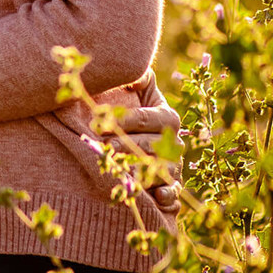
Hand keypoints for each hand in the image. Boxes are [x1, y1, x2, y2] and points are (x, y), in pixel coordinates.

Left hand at [112, 69, 183, 214]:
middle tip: (104, 147)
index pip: (146, 118)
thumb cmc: (131, 107)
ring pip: (161, 171)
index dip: (124, 119)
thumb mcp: (137, 88)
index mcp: (167, 117)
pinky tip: (158, 198)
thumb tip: (134, 74)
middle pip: (150, 146)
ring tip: (122, 172)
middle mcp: (174, 143)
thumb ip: (138, 77)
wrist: (130, 136)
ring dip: (141, 172)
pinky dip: (169, 198)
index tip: (98, 122)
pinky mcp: (170, 187)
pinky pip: (174, 195)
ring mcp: (173, 166)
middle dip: (125, 146)